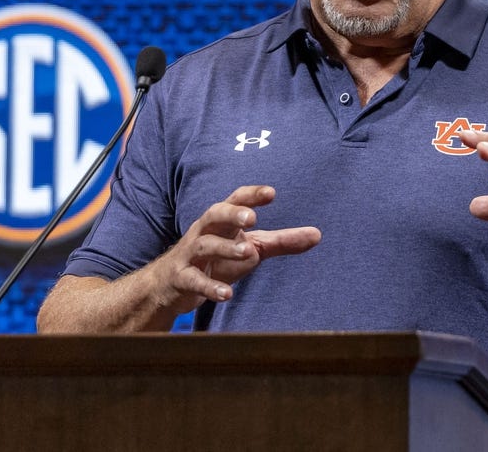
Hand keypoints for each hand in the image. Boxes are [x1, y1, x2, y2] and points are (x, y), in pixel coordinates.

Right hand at [148, 185, 321, 314]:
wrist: (169, 286)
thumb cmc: (216, 260)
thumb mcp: (251, 248)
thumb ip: (281, 241)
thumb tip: (318, 234)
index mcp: (222, 221)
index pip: (235, 199)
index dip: (251, 195)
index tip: (271, 193)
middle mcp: (203, 231)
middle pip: (214, 214)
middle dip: (232, 213)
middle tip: (252, 218)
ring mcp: (189, 255)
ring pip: (204, 245)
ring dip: (226, 249)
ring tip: (249, 253)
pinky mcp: (180, 279)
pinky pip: (193, 280)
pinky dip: (209, 286)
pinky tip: (227, 294)